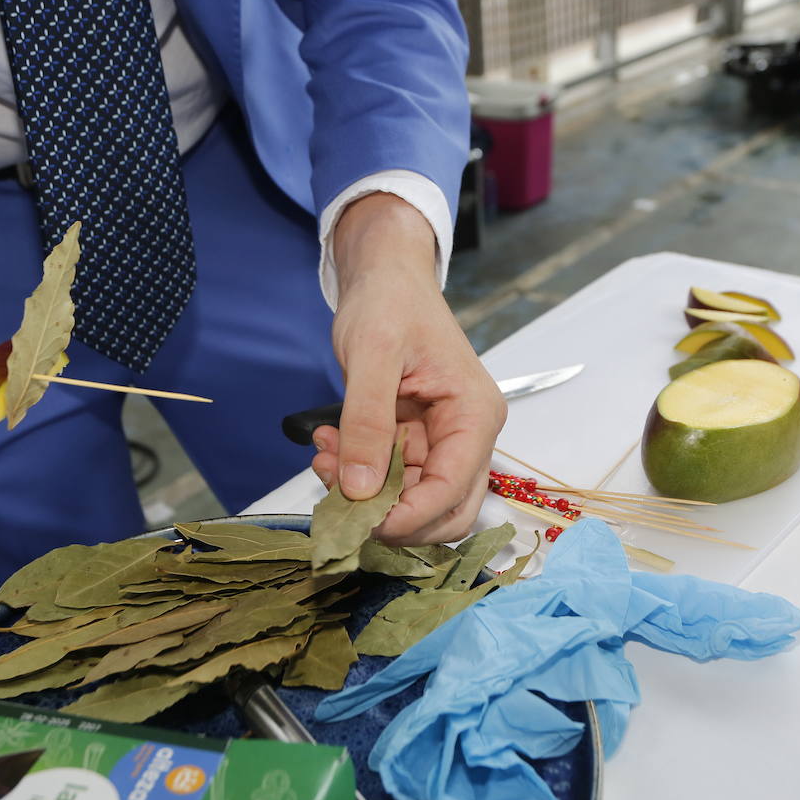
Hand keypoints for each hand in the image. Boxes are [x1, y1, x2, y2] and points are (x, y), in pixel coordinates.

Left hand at [311, 194, 505, 544]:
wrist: (384, 276)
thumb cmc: (389, 302)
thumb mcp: (372, 356)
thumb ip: (367, 423)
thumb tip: (361, 491)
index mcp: (474, 415)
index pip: (453, 491)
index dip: (408, 517)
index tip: (359, 523)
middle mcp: (468, 435)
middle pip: (444, 511)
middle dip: (390, 515)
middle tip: (338, 499)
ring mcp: (441, 440)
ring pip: (412, 500)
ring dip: (366, 494)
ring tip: (324, 458)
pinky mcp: (415, 440)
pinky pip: (390, 478)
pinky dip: (357, 473)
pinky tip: (328, 445)